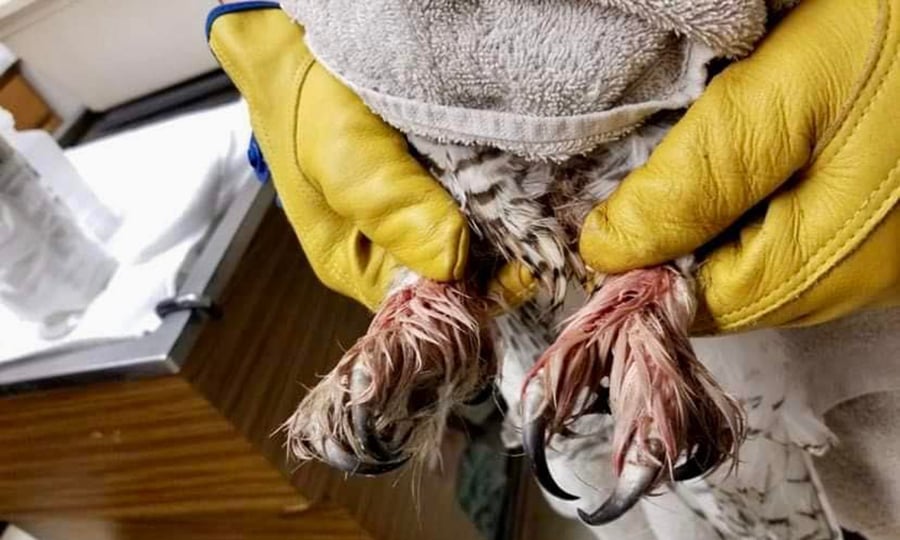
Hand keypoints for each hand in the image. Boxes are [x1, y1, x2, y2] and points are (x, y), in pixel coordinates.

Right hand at [208, 6, 534, 308]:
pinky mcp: (434, 186)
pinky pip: (476, 205)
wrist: (301, 55)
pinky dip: (500, 197)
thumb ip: (394, 211)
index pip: (427, 306)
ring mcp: (415, 218)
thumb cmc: (308, 113)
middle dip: (500, 260)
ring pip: (473, 242)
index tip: (522, 268)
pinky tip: (523, 185)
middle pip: (457, 278)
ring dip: (506, 228)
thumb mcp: (343, 162)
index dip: (476, 294)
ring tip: (542, 210)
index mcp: (359, 267)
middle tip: (543, 232)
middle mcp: (392, 252)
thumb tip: (453, 261)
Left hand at [580, 0, 899, 331]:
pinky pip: (795, 225)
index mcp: (818, 267)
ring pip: (757, 253)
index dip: (642, 262)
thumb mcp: (789, 96)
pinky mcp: (882, 224)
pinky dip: (761, 190)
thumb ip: (699, 180)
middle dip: (679, 228)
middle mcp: (850, 282)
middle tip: (670, 148)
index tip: (613, 201)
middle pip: (723, 283)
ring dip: (719, 205)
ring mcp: (874, 258)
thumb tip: (610, 249)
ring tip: (728, 132)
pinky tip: (771, 137)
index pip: (692, 305)